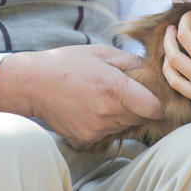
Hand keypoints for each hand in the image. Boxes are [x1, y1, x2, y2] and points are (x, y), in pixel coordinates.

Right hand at [0, 43, 163, 145]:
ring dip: (123, 114)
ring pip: (125, 125)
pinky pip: (108, 131)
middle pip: (140, 117)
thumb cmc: (68, 63)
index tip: (152, 94)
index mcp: (115, 88)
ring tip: (104, 96)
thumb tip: (153, 70)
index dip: (157, 101)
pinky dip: (106, 121)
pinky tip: (92, 106)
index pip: (154, 107)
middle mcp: (107, 112)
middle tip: (125, 90)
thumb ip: (132, 63)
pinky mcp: (86, 137)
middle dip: (139, 105)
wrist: (33, 83)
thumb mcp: (103, 53)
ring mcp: (96, 128)